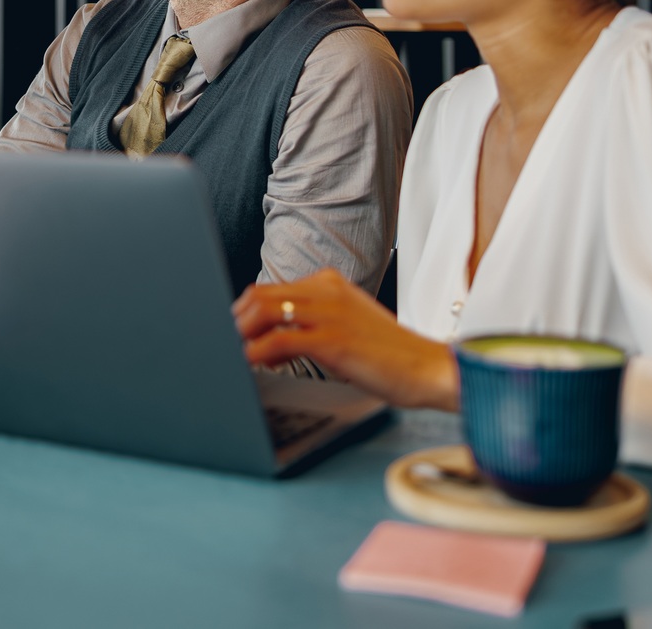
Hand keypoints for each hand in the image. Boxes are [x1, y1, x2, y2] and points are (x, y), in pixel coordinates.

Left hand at [232, 268, 459, 410]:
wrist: (428, 368)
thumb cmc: (389, 354)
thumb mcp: (345, 328)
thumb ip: (310, 327)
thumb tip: (269, 343)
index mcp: (329, 283)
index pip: (269, 289)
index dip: (244, 312)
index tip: (233, 333)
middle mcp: (327, 291)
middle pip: (260, 296)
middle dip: (236, 322)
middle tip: (223, 346)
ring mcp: (330, 313)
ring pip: (265, 312)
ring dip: (241, 334)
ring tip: (231, 354)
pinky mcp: (333, 339)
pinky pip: (281, 340)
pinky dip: (257, 353)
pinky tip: (249, 365)